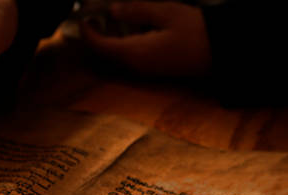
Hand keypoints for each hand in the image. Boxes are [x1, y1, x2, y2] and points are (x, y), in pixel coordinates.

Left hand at [81, 1, 211, 75]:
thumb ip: (137, 11)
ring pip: (117, 54)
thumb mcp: (166, 12)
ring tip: (113, 16)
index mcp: (135, 53)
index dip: (87, 32)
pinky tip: (132, 27)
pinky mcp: (152, 68)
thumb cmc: (198, 31)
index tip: (85, 17)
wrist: (222, 52)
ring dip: (111, 37)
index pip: (100, 46)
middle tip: (97, 13)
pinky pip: (129, 56)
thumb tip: (113, 10)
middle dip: (97, 33)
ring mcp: (144, 70)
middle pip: (105, 52)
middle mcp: (136, 66)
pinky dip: (123, 41)